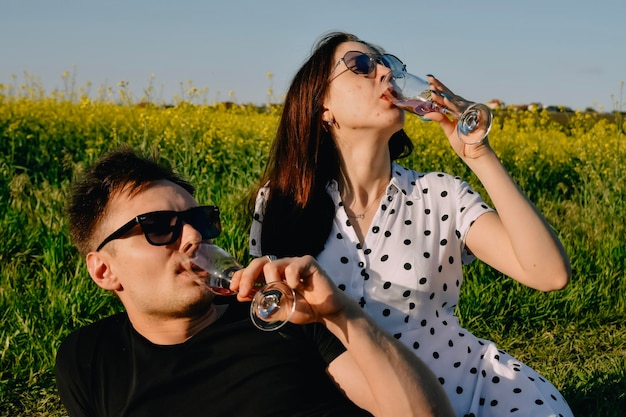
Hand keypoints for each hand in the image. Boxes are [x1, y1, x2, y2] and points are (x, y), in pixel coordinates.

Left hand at [231, 255, 349, 323]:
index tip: (233, 289)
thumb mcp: (279, 309)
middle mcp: (282, 267)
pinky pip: (293, 266)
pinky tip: (297, 288)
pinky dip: (291, 278)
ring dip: (271, 282)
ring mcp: (294, 263)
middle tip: (242, 291)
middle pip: (258, 262)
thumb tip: (241, 297)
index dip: (240, 276)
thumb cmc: (304, 309)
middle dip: (247, 276)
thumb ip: (262, 303)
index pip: (252, 270)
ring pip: (273, 265)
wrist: (326, 312)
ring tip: (279, 295)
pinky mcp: (308, 263)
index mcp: (273, 276)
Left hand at [423, 75, 492, 159]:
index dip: (439, 91)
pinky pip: (462, 109)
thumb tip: (427, 113)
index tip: (429, 83)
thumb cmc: (463, 143)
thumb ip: (440, 120)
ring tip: (433, 91)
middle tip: (430, 79)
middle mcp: (465, 109)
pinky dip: (453, 105)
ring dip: (443, 96)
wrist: (474, 155)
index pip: (447, 98)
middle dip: (440, 88)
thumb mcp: (449, 130)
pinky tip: (445, 100)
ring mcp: (470, 111)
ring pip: (455, 101)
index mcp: (458, 111)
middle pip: (451, 96)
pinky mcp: (475, 116)